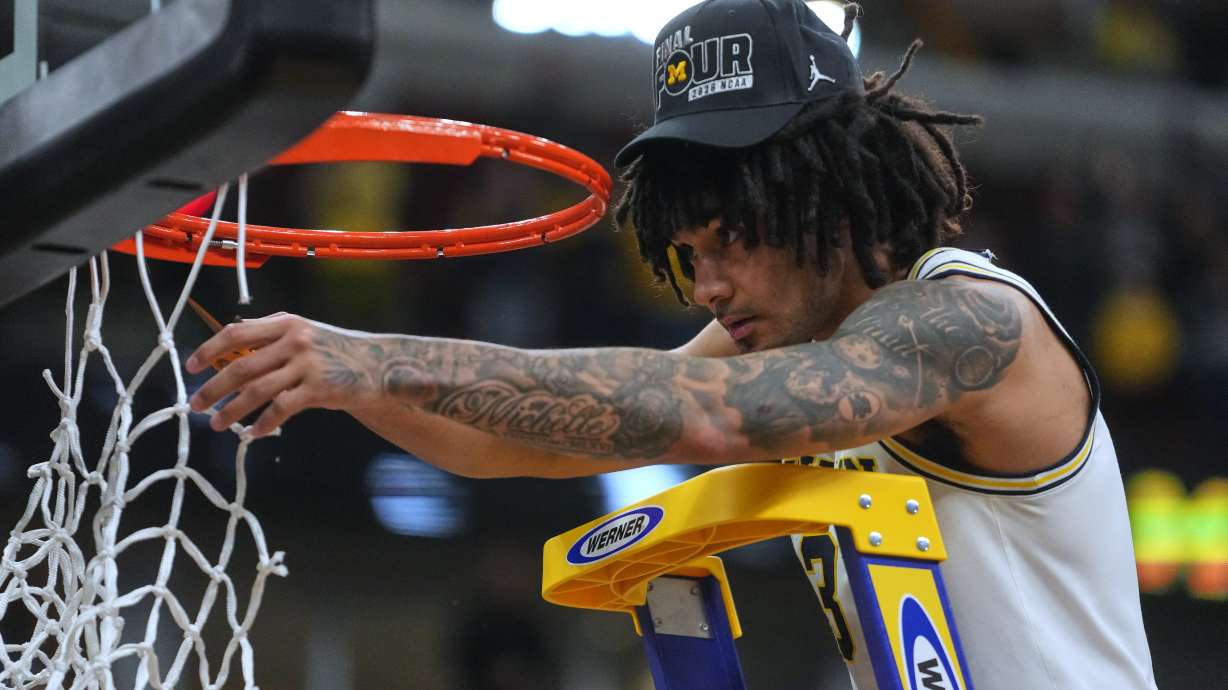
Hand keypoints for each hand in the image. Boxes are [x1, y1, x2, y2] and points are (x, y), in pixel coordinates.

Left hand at [185, 313, 383, 436]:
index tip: (191, 367)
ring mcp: (306, 365)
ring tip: (218, 424)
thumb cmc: (336, 351)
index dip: (209, 350)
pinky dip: (264, 423)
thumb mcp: (305, 334)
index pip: (236, 333)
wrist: (380, 364)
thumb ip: (271, 338)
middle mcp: (294, 340)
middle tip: (196, 405)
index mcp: (285, 324)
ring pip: (257, 390)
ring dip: (233, 410)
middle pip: (241, 365)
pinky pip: (281, 408)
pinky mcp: (318, 388)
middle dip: (213, 388)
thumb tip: (230, 354)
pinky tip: (253, 433)